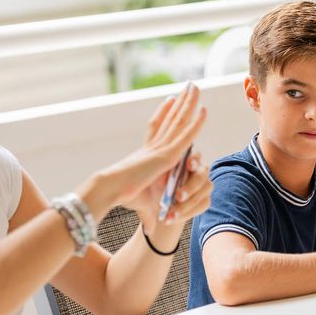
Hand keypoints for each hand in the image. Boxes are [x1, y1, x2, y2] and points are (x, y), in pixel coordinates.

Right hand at [83, 83, 206, 217]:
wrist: (111, 190)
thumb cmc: (122, 198)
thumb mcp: (143, 205)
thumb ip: (150, 213)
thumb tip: (151, 228)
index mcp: (145, 153)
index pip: (156, 128)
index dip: (163, 113)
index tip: (170, 100)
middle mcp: (153, 145)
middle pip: (170, 118)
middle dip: (181, 102)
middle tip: (189, 85)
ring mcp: (161, 148)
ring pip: (178, 121)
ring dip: (188, 104)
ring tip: (196, 86)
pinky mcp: (166, 155)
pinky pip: (185, 136)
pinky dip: (195, 123)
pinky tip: (204, 111)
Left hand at [126, 151, 212, 234]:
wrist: (158, 206)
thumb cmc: (154, 186)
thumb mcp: (153, 178)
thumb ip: (160, 172)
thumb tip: (161, 169)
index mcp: (186, 161)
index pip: (195, 156)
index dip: (194, 160)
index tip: (188, 166)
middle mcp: (199, 171)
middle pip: (202, 176)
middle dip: (191, 187)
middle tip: (178, 197)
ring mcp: (204, 185)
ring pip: (203, 192)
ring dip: (187, 204)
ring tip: (171, 214)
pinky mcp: (205, 200)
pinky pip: (202, 205)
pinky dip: (188, 212)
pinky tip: (174, 217)